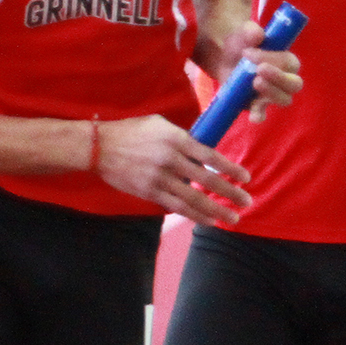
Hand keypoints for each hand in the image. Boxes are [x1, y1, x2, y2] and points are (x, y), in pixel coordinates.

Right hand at [95, 115, 249, 225]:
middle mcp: (170, 159)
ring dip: (216, 210)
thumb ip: (182, 137)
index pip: (210, 156)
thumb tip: (203, 149)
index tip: (245, 178)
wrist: (99, 147)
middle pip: (207, 180)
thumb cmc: (132, 131)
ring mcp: (159, 178)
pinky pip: (176, 206)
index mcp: (175, 139)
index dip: (230, 168)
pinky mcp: (149, 192)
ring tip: (233, 218)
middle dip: (230, 192)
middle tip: (247, 201)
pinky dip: (194, 215)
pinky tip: (208, 220)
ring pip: (194, 198)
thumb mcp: (160, 125)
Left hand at [219, 21, 302, 123]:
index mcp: (285, 60)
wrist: (222, 57)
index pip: (288, 62)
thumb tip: (258, 34)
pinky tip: (254, 116)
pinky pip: (262, 114)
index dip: (272, 58)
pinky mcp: (257, 105)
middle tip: (259, 70)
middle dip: (279, 77)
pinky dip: (259, 115)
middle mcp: (283, 79)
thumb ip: (250, 31)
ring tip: (255, 82)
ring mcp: (271, 94)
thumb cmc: (241, 43)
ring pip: (284, 99)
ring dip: (272, 92)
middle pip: (294, 84)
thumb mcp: (243, 33)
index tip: (248, 52)